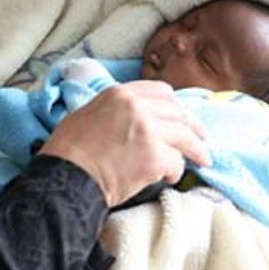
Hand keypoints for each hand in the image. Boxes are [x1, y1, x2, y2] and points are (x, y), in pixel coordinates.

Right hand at [38, 80, 209, 207]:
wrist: (66, 175)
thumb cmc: (69, 150)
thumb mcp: (88, 114)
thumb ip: (114, 110)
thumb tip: (128, 119)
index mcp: (120, 94)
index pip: (160, 91)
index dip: (175, 105)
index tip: (182, 116)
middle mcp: (137, 107)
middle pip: (178, 112)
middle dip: (193, 127)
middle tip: (202, 139)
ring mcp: (148, 130)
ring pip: (184, 136)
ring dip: (195, 150)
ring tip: (202, 160)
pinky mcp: (154, 156)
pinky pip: (176, 162)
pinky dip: (175, 172)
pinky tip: (168, 178)